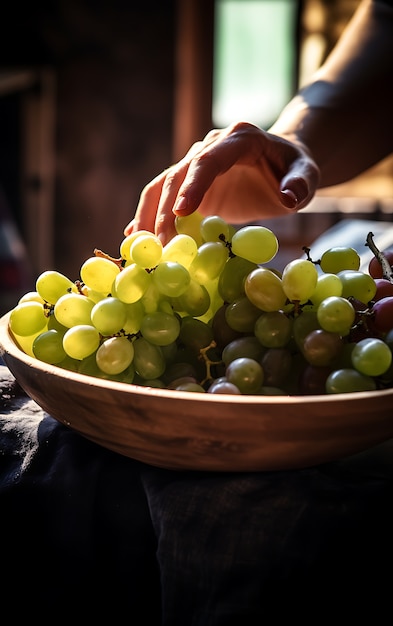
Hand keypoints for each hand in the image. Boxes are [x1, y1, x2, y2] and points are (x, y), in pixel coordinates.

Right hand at [125, 121, 319, 243]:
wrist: (281, 162)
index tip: (181, 213)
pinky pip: (163, 195)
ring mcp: (196, 162)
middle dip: (165, 210)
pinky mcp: (189, 181)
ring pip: (163, 184)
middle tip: (160, 245)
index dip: (193, 185)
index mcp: (239, 139)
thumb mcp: (308, 174)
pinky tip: (133, 236)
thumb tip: (288, 198)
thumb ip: (301, 184)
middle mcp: (211, 145)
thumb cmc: (295, 169)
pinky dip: (148, 214)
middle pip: (179, 174)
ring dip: (148, 214)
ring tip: (139, 245)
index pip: (210, 160)